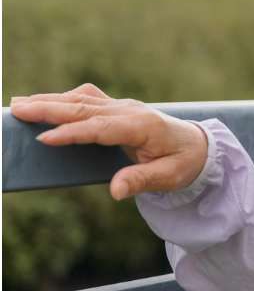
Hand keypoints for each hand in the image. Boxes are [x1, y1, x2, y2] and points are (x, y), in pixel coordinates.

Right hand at [9, 83, 208, 200]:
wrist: (198, 145)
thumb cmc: (183, 163)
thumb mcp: (169, 177)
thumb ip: (141, 181)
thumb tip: (116, 190)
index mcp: (143, 126)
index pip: (102, 128)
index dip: (73, 132)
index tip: (45, 138)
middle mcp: (131, 111)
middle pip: (86, 108)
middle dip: (50, 109)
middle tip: (17, 109)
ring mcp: (123, 107)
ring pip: (83, 100)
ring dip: (51, 100)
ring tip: (19, 103)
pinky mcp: (117, 108)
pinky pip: (87, 100)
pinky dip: (63, 100)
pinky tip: (43, 103)